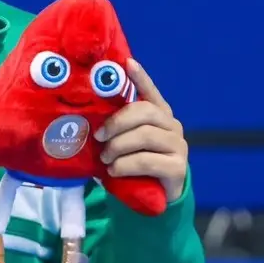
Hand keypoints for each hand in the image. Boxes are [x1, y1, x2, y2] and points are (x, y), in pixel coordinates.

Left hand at [95, 59, 187, 201]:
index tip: (127, 63)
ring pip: (145, 135)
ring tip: (105, 158)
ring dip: (118, 146)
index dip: (140, 77)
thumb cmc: (133, 165)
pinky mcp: (178, 168)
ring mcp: (178, 146)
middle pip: (145, 112)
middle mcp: (171, 126)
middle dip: (117, 122)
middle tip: (99, 136)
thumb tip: (85, 117)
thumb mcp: (122, 143)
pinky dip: (125, 165)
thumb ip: (115, 128)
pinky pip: (147, 160)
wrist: (152, 199)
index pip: (150, 91)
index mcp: (158, 115)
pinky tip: (114, 170)